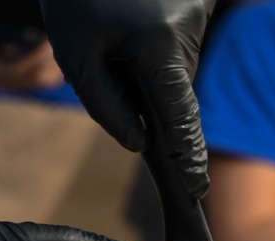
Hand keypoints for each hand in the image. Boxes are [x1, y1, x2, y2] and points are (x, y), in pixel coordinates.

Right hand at [0, 12, 62, 90]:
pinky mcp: (17, 79)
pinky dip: (56, 67)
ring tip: (70, 46)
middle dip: (53, 59)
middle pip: (38, 77)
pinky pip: (43, 77)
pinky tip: (66, 53)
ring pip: (44, 81)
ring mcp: (11, 83)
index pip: (21, 68)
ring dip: (59, 66)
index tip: (48, 39)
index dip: (37, 56)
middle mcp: (4, 81)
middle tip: (66, 38)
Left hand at [40, 0, 214, 198]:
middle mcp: (187, 33)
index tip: (196, 188)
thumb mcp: (75, 54)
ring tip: (116, 38)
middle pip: (174, 96)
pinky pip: (176, 48)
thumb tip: (138, 144)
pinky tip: (131, 26)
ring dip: (148, 74)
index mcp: (158, 46)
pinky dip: (154, 52)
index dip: (186, 157)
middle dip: (152, 106)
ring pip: (173, 72)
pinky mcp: (198, 7)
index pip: (179, 118)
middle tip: (126, 88)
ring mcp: (198, 17)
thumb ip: (106, 105)